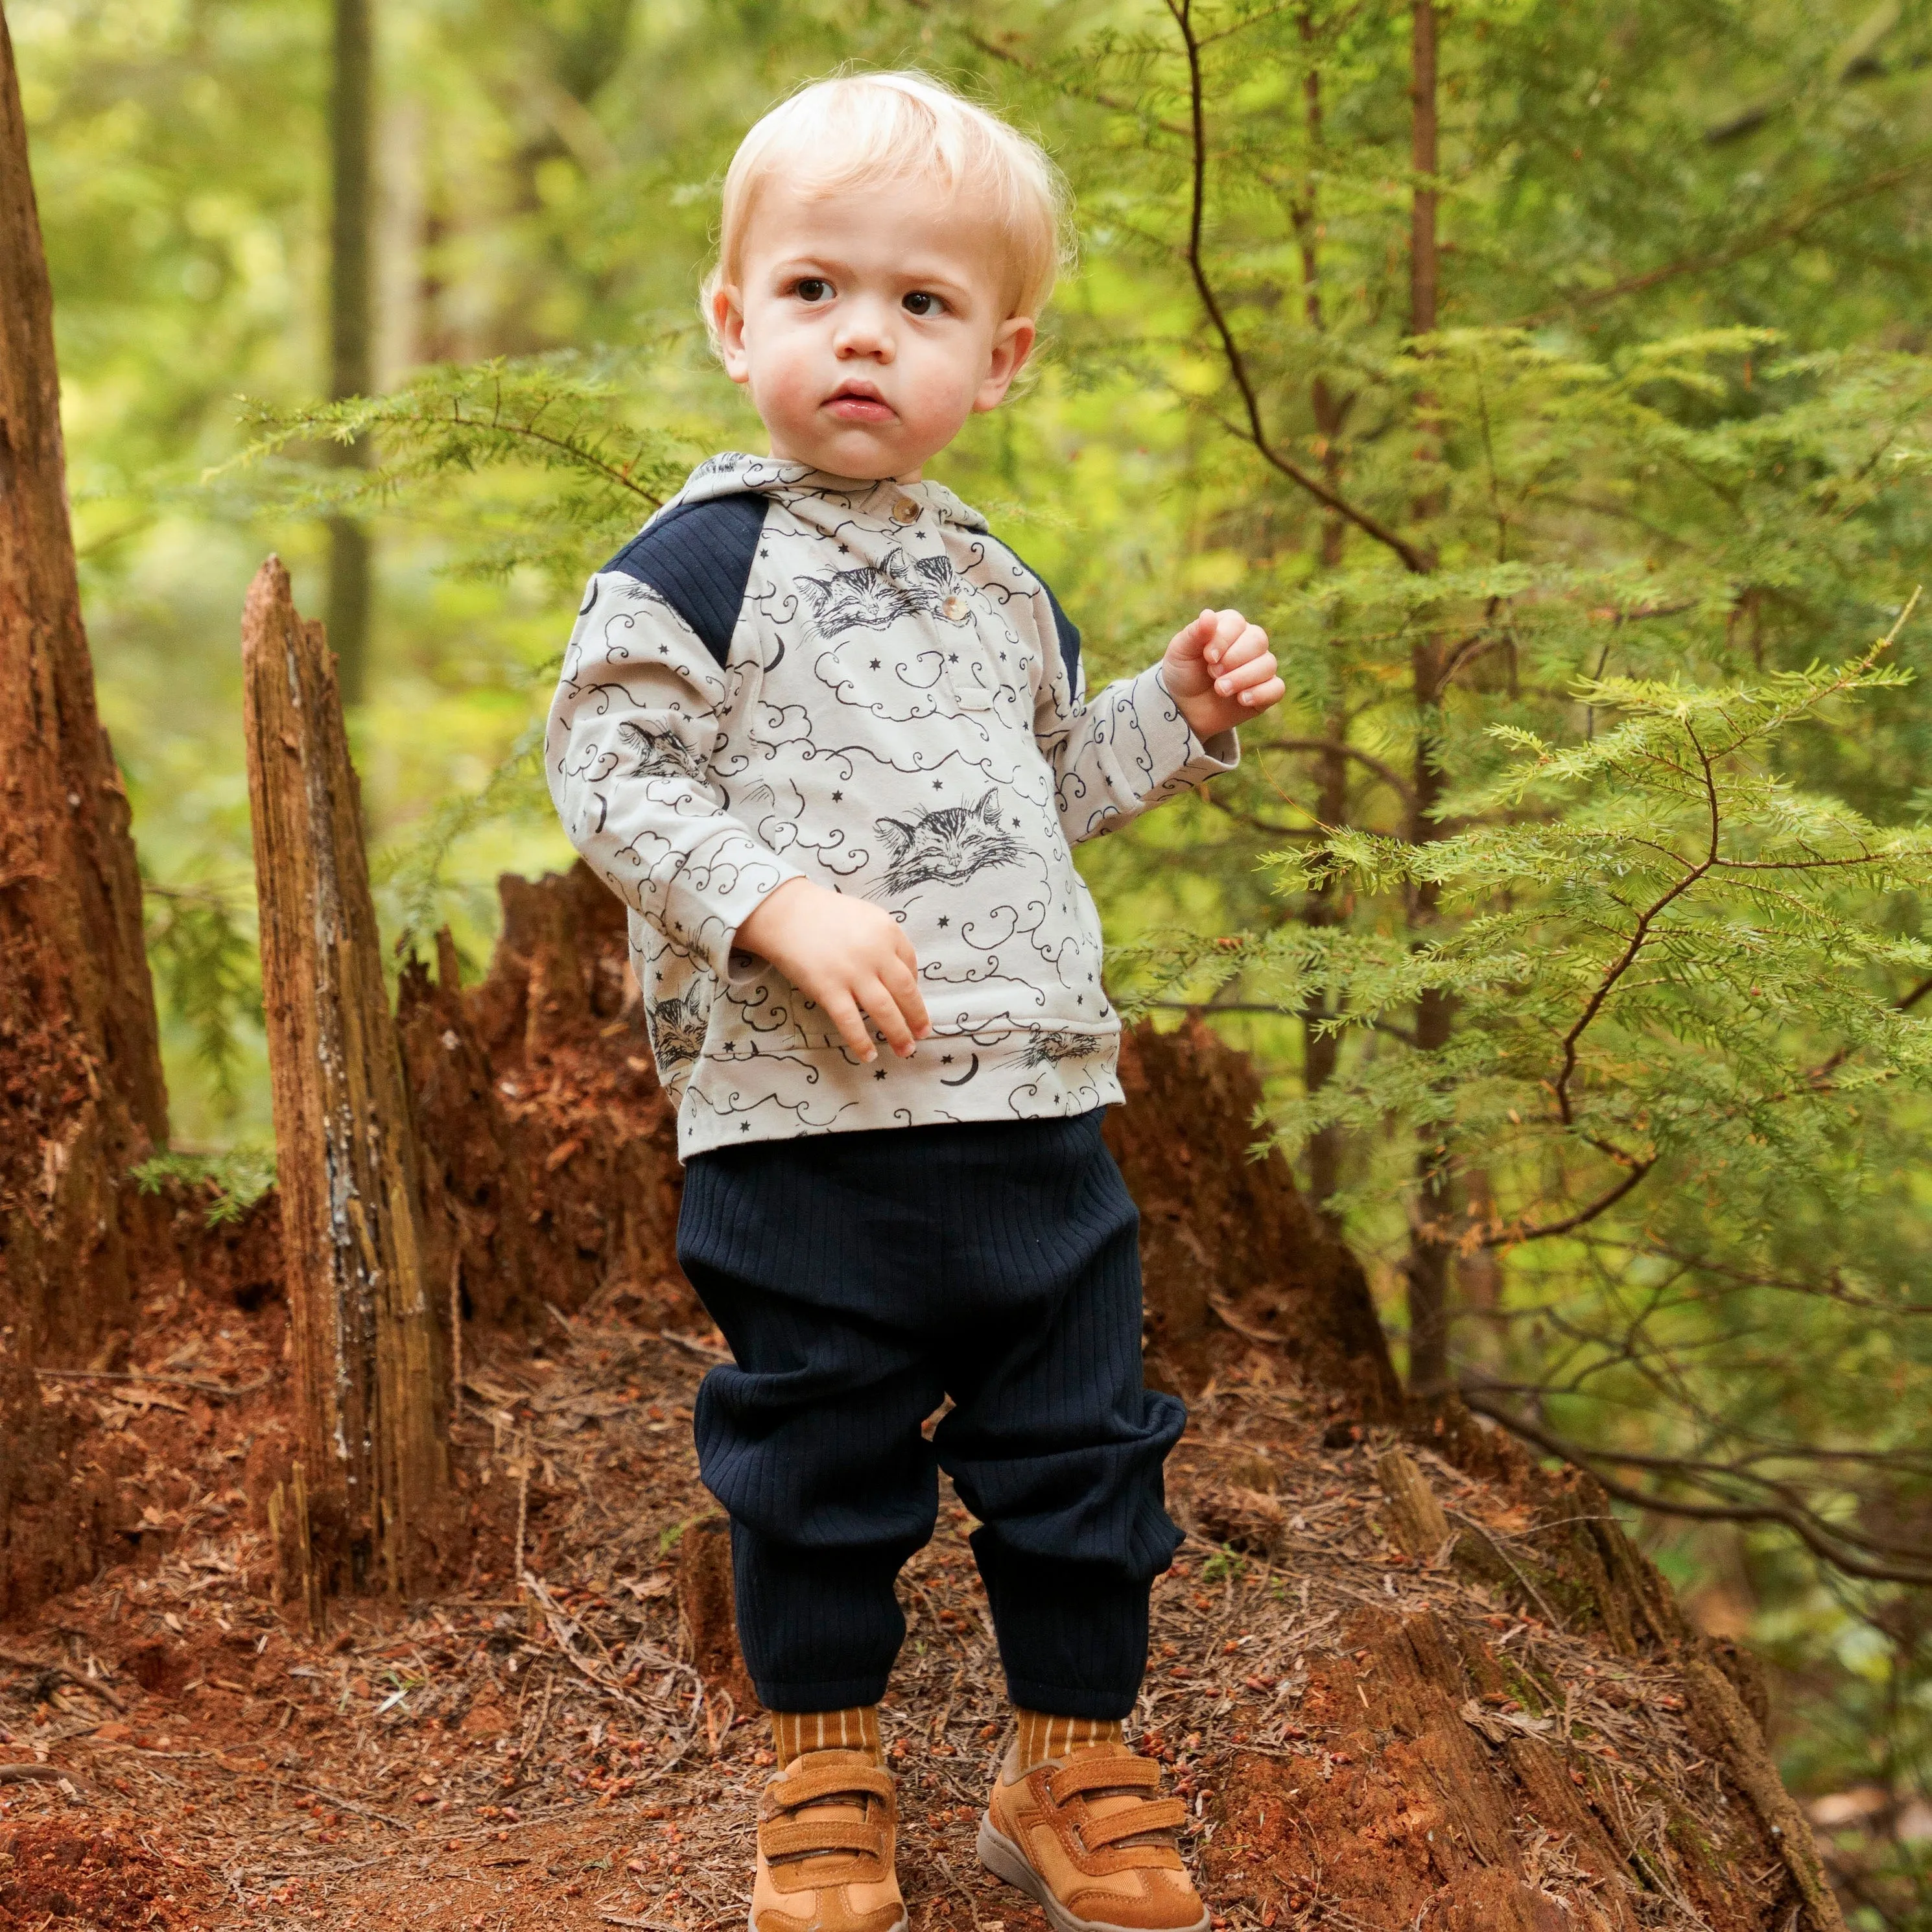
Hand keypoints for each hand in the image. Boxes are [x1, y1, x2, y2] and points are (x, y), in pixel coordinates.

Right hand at [734, 878, 932, 1062]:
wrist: (784, 913)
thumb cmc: (824, 914)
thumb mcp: (865, 917)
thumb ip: (884, 941)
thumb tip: (900, 976)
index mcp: (887, 931)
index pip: (911, 965)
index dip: (914, 988)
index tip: (911, 1002)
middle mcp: (875, 953)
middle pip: (905, 992)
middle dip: (917, 1017)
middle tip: (922, 1034)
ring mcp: (852, 973)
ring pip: (884, 1010)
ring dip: (898, 1034)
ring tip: (906, 1050)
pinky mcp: (829, 989)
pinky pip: (850, 1022)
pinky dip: (861, 1041)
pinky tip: (869, 1055)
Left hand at [1160, 607, 1282, 740]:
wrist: (1186, 707)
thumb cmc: (1184, 673)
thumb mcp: (1180, 652)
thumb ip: (1194, 634)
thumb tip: (1209, 614)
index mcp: (1229, 627)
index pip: (1236, 623)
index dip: (1223, 639)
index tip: (1207, 657)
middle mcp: (1249, 643)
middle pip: (1258, 640)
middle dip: (1234, 659)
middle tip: (1213, 673)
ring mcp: (1260, 667)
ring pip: (1268, 664)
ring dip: (1243, 678)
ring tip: (1220, 690)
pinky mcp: (1266, 691)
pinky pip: (1276, 688)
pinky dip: (1260, 694)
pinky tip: (1242, 700)